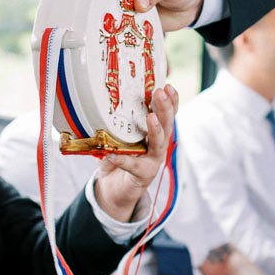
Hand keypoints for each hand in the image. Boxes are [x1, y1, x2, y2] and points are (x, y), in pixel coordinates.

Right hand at [90, 0, 204, 31]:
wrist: (196, 0)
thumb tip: (138, 3)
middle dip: (86, 6)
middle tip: (82, 21)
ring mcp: (124, 5)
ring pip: (104, 13)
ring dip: (100, 25)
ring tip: (95, 38)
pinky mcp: (132, 21)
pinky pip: (120, 29)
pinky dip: (116, 38)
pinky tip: (113, 48)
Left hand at [93, 85, 178, 221]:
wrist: (115, 188)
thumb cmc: (118, 158)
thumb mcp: (118, 137)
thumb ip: (118, 123)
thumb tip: (104, 99)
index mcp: (155, 134)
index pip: (167, 115)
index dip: (171, 101)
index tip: (168, 86)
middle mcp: (157, 146)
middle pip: (167, 126)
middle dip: (165, 109)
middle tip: (160, 92)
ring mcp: (153, 161)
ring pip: (158, 144)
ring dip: (156, 129)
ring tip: (151, 117)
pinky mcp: (143, 176)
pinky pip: (133, 166)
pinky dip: (122, 160)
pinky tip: (113, 155)